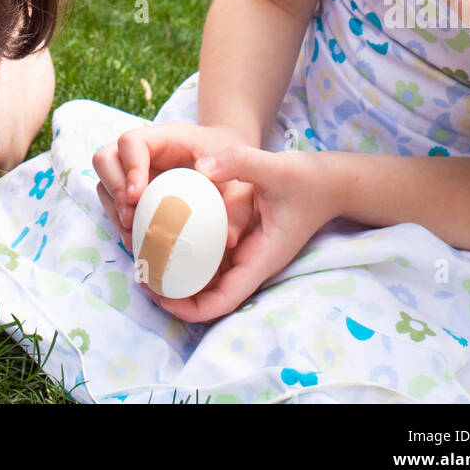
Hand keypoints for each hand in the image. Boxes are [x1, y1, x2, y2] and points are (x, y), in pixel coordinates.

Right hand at [92, 123, 256, 256]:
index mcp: (165, 137)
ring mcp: (134, 170)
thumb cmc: (232, 164)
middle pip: (105, 158)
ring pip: (104, 182)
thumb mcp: (240, 178)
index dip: (130, 167)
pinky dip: (119, 221)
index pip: (132, 142)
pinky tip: (136, 240)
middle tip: (131, 217)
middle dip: (113, 189)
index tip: (137, 195)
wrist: (229, 163)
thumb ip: (237, 204)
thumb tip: (229, 239)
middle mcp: (142, 151)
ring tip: (132, 234)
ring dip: (112, 209)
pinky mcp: (134, 190)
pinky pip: (113, 203)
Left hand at [152, 143, 340, 323]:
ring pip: (209, 278)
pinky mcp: (245, 241)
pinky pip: (213, 258)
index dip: (188, 307)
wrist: (329, 181)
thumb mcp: (275, 166)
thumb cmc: (307, 179)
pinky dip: (190, 254)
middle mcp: (252, 263)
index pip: (222, 301)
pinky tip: (167, 236)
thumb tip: (202, 166)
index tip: (159, 294)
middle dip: (175, 294)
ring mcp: (248, 254)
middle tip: (140, 274)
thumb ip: (240, 162)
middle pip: (209, 296)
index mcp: (261, 259)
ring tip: (144, 257)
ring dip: (179, 275)